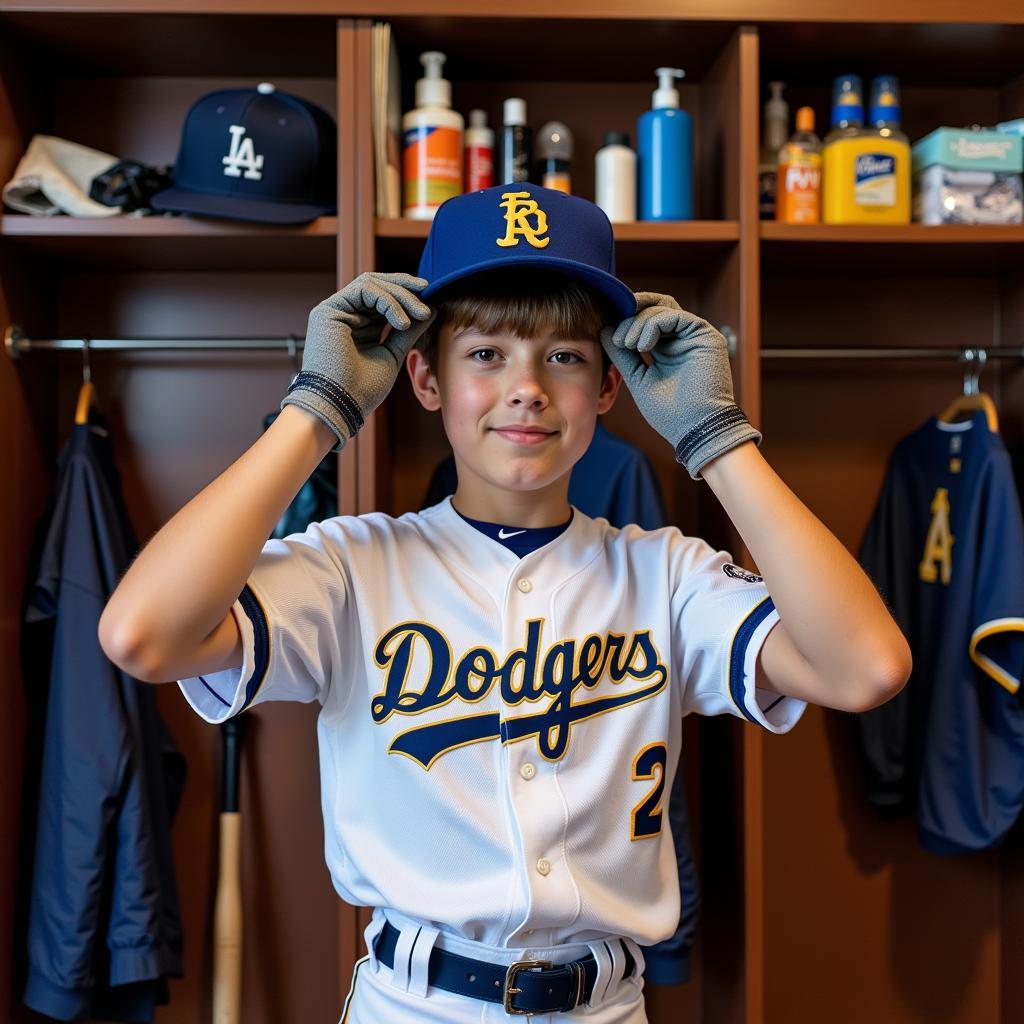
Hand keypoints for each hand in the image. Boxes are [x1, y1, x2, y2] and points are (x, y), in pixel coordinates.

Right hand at [281, 272, 435, 451]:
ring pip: (372, 284)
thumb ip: (408, 332)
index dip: (407, 295)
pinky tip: (402, 322)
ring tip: (419, 313)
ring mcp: (335, 310)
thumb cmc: (363, 389)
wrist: (341, 405)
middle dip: (406, 289)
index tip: (431, 302)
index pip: (384, 298)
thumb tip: (432, 310)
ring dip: (401, 296)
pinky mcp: (328, 310)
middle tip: (429, 295)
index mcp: (359, 325)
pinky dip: (388, 301)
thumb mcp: (393, 353)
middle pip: (378, 285)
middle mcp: (345, 314)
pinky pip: (364, 290)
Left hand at [602, 292, 760, 479]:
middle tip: (614, 331)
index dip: (625, 319)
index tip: (606, 330)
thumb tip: (604, 331)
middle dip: (630, 313)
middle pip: (655, 307)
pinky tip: (641, 345)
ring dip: (638, 322)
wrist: (694, 430)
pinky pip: (675, 316)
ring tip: (626, 344)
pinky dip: (652, 325)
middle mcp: (683, 338)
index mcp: (667, 349)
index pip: (646, 320)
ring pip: (662, 309)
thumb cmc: (670, 413)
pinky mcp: (706, 335)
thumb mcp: (638, 378)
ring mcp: (695, 336)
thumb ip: (623, 355)